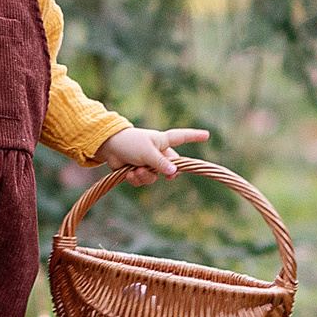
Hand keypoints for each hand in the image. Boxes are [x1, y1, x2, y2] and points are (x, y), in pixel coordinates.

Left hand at [95, 126, 210, 185]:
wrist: (108, 148)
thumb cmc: (130, 143)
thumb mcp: (148, 152)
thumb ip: (161, 163)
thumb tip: (174, 173)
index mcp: (163, 142)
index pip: (182, 137)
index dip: (194, 136)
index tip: (207, 134)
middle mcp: (157, 152)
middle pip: (169, 167)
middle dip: (163, 173)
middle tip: (160, 172)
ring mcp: (147, 162)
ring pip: (154, 177)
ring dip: (145, 177)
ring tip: (136, 170)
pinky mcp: (137, 171)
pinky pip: (142, 181)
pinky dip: (136, 179)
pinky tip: (129, 173)